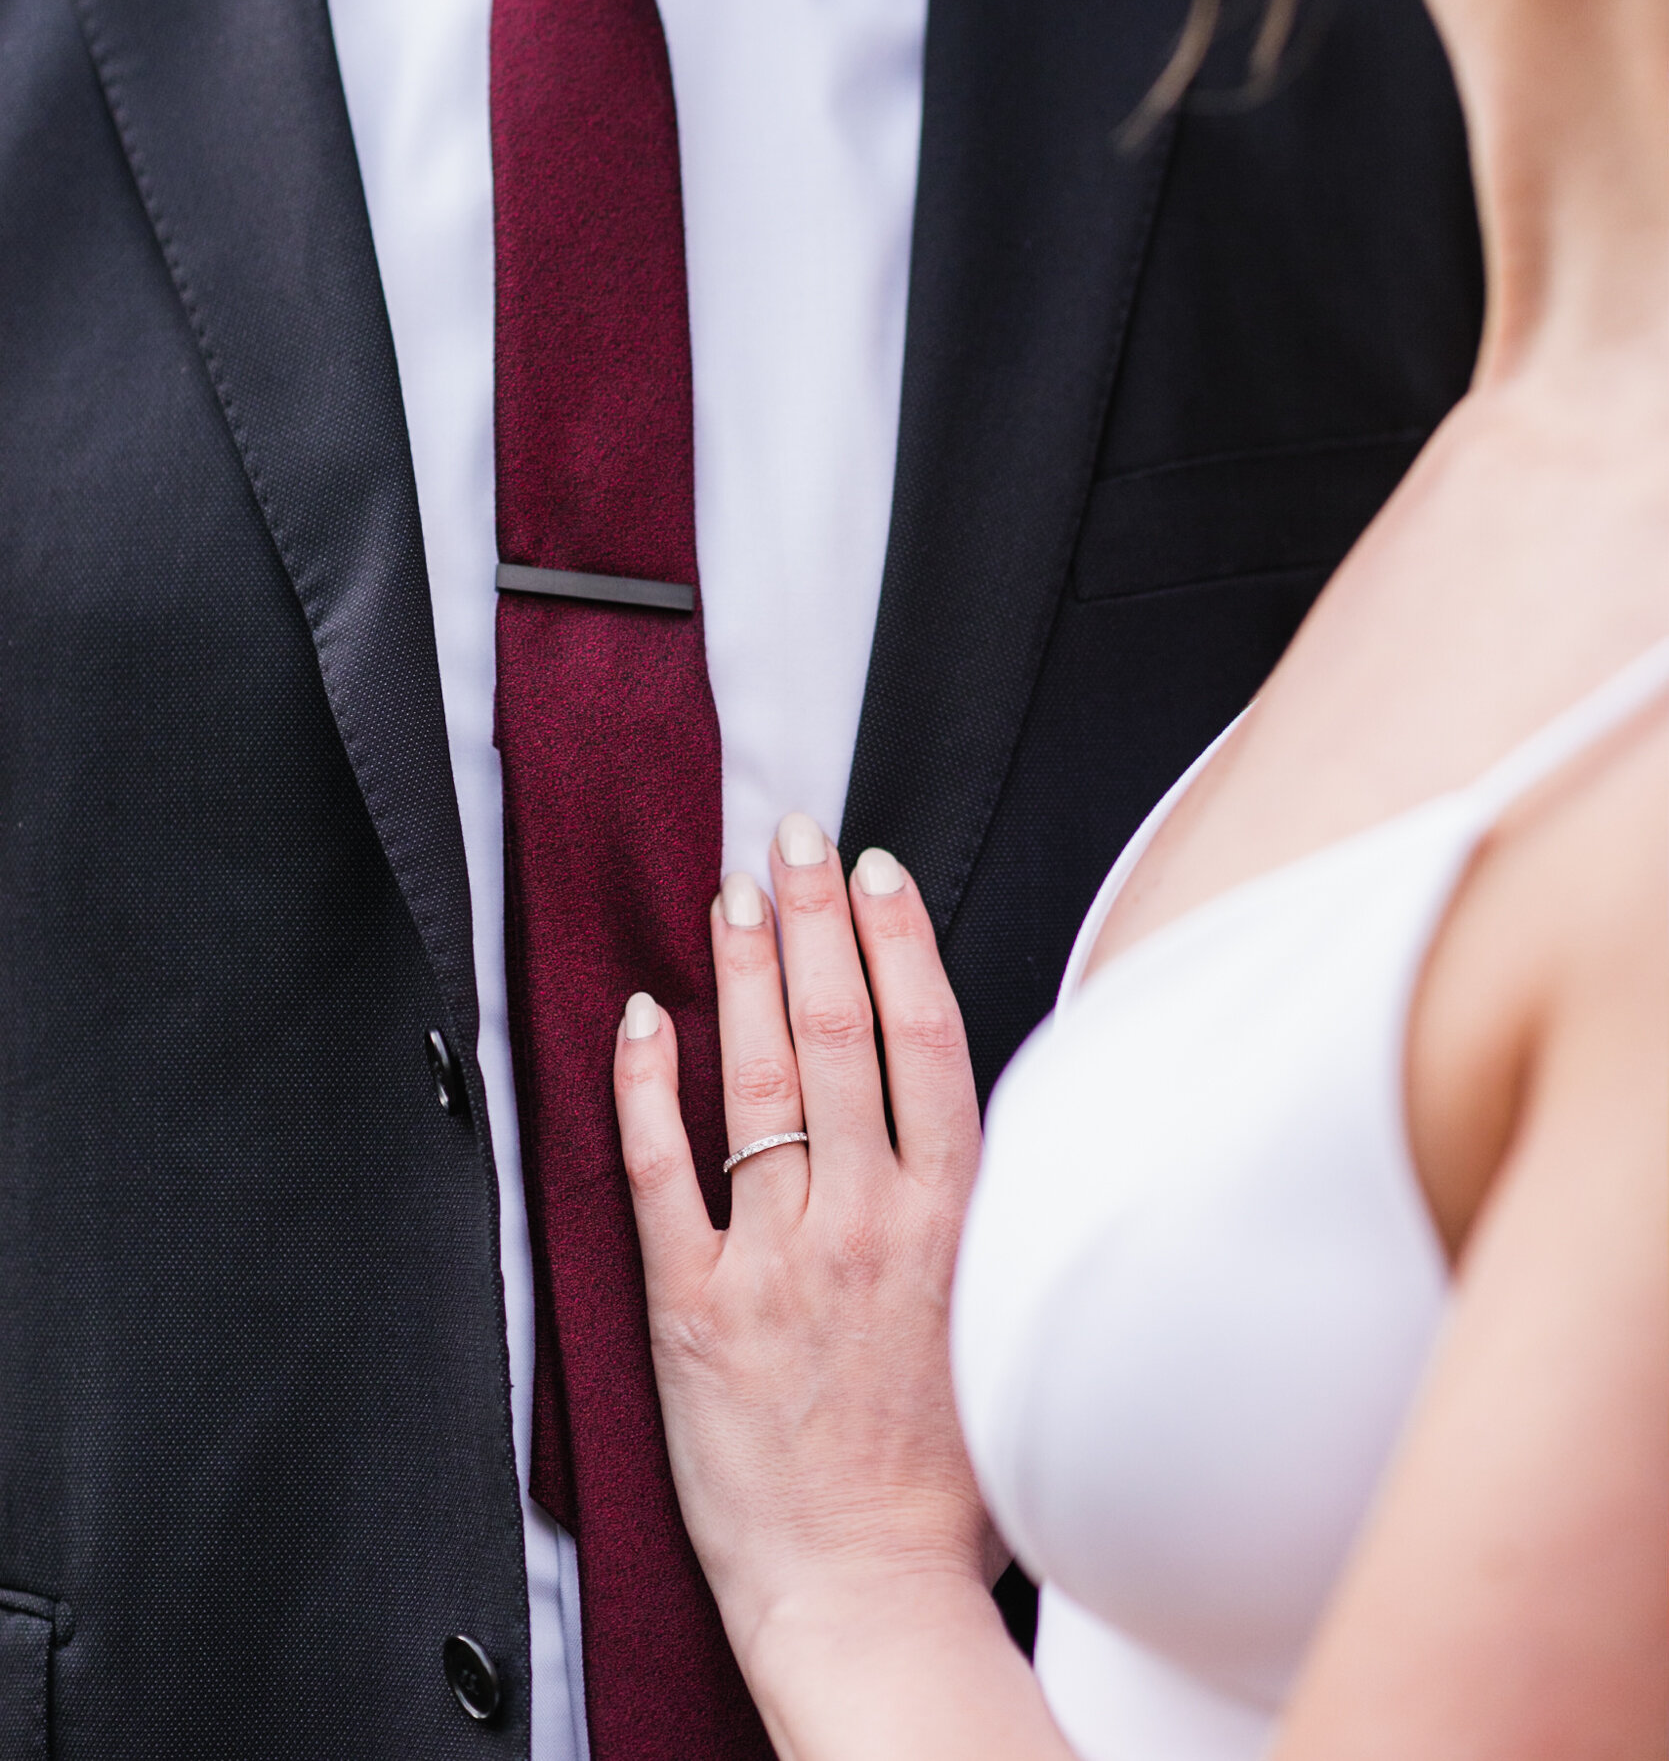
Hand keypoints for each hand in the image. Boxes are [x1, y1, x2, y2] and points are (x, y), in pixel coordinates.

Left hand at [612, 819, 992, 1683]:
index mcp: (950, 1223)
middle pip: (841, 1034)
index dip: (896, 943)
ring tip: (730, 891)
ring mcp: (777, 1261)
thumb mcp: (1002, 1322)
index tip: (874, 870)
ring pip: (760, 1083)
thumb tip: (964, 1115)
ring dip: (744, 973)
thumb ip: (980, 1214)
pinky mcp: (695, 1309)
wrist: (869, 1596)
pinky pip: (662, 1173)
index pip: (926, 1044)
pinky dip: (648, 1089)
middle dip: (814, 919)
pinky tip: (643, 1018)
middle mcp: (867, 1223)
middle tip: (793, 834)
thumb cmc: (948, 1477)